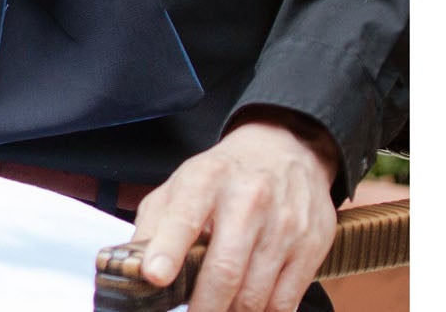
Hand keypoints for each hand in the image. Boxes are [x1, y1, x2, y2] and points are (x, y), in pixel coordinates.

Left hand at [130, 109, 339, 311]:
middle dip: (204, 307)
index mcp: (205, 179)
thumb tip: (134, 269)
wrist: (287, 149)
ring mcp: (283, 225)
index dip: (167, 250)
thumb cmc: (222, 175)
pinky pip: (283, 303)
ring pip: (254, 295)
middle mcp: (247, 199)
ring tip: (217, 309)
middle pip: (224, 269)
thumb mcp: (182, 183)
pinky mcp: (311, 248)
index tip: (154, 276)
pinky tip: (247, 307)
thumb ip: (154, 223)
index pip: (184, 216)